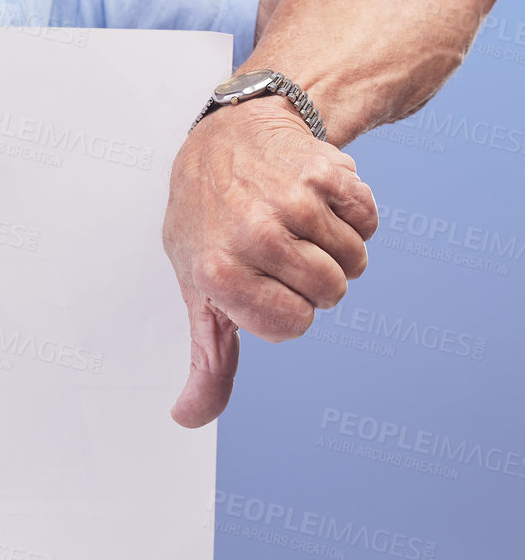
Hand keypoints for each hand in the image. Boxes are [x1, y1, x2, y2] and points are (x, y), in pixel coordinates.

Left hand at [161, 101, 377, 426]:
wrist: (223, 141)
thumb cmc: (208, 221)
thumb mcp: (197, 289)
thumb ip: (208, 359)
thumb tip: (190, 417)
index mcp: (219, 272)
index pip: (293, 326)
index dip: (286, 309)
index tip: (262, 283)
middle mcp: (253, 235)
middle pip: (329, 294)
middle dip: (312, 280)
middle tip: (278, 250)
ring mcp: (290, 200)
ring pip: (354, 260)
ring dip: (336, 248)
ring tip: (297, 225)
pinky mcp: (325, 172)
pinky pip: (369, 221)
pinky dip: (353, 215)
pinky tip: (317, 199)